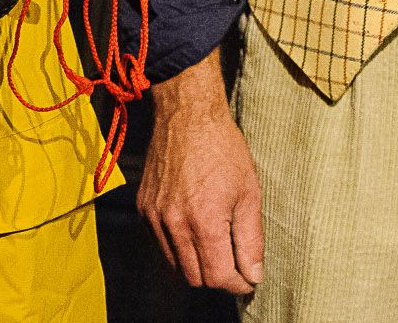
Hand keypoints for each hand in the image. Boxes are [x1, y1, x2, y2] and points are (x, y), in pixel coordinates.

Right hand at [139, 54, 264, 294]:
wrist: (186, 115)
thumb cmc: (223, 148)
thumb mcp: (249, 191)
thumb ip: (251, 239)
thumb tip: (254, 275)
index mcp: (204, 221)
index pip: (218, 277)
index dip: (238, 283)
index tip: (249, 278)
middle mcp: (174, 224)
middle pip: (195, 279)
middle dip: (218, 278)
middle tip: (235, 265)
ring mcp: (154, 218)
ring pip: (174, 267)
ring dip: (197, 267)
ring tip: (216, 248)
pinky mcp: (143, 210)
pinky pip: (160, 246)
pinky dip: (178, 249)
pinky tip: (194, 232)